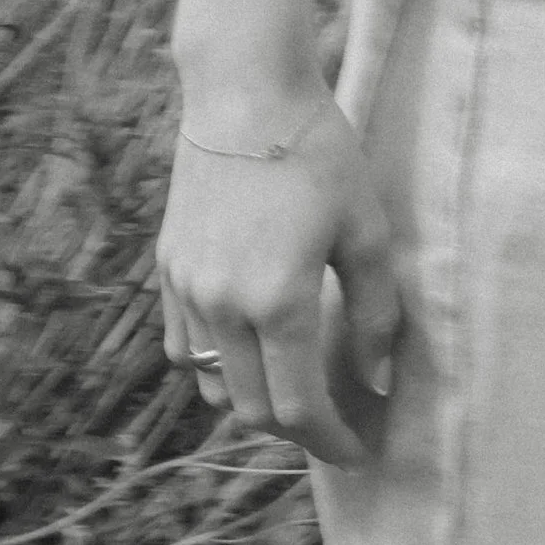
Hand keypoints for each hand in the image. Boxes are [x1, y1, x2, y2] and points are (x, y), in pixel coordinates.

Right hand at [155, 93, 402, 467]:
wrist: (245, 92)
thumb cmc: (319, 153)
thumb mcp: (365, 230)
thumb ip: (374, 314)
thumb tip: (376, 382)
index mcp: (278, 301)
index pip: (299, 409)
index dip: (332, 442)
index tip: (360, 452)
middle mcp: (223, 305)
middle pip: (254, 409)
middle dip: (298, 430)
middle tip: (337, 423)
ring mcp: (187, 288)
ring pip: (213, 384)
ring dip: (254, 401)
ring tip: (294, 389)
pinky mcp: (168, 268)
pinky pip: (183, 347)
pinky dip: (216, 366)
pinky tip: (249, 350)